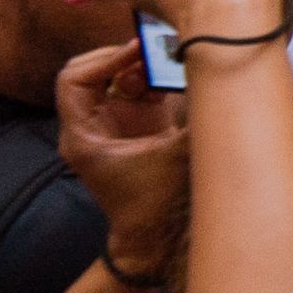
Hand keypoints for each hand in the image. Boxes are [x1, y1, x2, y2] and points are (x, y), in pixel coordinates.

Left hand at [54, 40, 186, 280]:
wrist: (153, 240)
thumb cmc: (155, 206)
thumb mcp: (178, 157)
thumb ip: (197, 118)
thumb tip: (219, 81)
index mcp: (82, 135)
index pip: (73, 79)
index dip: (104, 59)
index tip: (136, 52)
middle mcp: (89, 126)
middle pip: (89, 71)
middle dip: (120, 58)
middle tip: (152, 53)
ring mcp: (109, 124)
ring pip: (112, 77)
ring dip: (138, 67)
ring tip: (165, 67)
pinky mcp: (131, 126)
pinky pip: (133, 89)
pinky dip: (151, 80)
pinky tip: (172, 82)